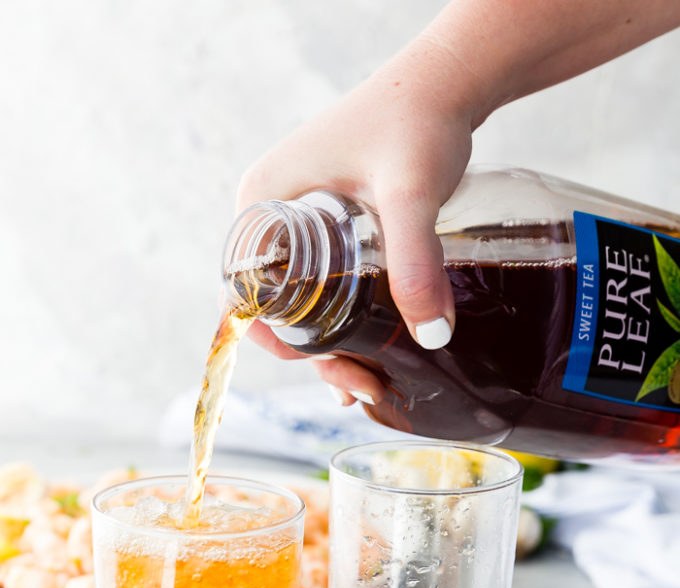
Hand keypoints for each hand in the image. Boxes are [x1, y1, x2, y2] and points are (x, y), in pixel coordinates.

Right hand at [236, 33, 475, 405]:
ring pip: (301, 301)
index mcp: (264, 201)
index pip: (242, 289)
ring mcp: (300, 219)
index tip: (317, 365)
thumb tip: (432, 334)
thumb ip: (415, 262)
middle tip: (359, 386)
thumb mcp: (411, 196)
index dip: (272, 339)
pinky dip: (342, 323)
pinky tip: (369, 356)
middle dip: (312, 354)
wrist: (447, 83)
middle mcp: (272, 212)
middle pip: (275, 305)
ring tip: (368, 384)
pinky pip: (324, 284)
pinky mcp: (331, 224)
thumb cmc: (417, 120)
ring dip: (330, 346)